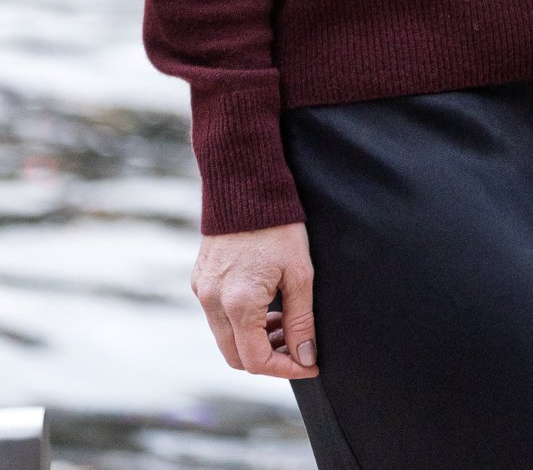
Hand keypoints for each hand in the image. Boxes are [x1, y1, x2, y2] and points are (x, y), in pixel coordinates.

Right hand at [191, 222, 318, 378]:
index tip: (310, 364)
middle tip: (297, 345)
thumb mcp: (299, 273)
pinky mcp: (200, 280)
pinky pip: (216, 316)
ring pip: (225, 338)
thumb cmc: (278, 226)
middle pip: (236, 356)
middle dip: (269, 358)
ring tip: (284, 321)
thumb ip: (301, 321)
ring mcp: (202, 291)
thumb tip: (306, 357)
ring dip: (254, 340)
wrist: (245, 186)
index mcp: (238, 303)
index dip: (286, 369)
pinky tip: (265, 305)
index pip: (257, 360)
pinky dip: (240, 322)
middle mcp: (213, 302)